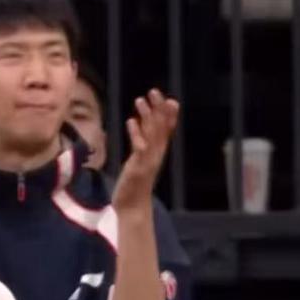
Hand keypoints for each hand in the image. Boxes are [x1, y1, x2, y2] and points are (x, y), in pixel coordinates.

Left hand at [112, 89, 179, 215]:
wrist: (132, 207)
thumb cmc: (134, 185)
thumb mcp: (139, 163)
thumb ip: (141, 148)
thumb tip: (141, 132)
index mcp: (157, 153)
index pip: (166, 130)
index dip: (169, 115)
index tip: (169, 99)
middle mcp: (156, 155)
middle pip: (160, 128)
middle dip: (158, 109)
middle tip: (154, 92)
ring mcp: (148, 161)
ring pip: (152, 134)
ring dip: (147, 116)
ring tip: (140, 100)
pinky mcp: (138, 167)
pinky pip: (139, 148)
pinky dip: (137, 134)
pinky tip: (130, 121)